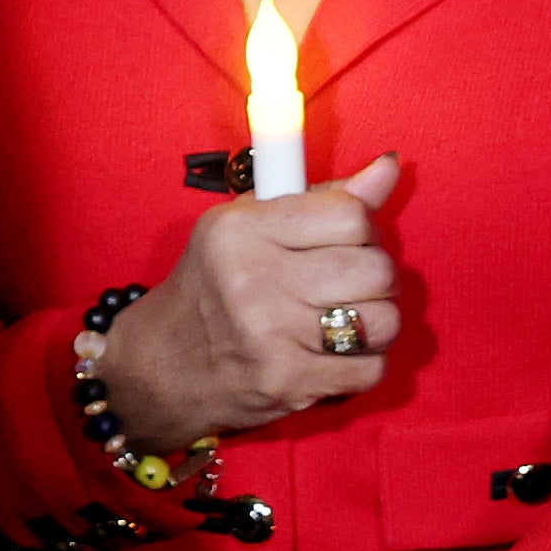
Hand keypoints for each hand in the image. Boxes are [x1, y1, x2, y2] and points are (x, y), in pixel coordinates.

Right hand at [94, 156, 402, 453]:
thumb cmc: (214, 287)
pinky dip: (363, 364)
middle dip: (375, 277)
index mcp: (242, 229)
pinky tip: (334, 356)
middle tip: (347, 285)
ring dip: (375, 323)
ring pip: (383, 320)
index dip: (362, 229)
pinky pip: (370, 369)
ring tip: (345, 321)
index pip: (350, 214)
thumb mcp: (249, 226)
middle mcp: (253, 278)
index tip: (344, 242)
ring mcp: (270, 334)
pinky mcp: (286, 381)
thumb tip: (389, 169)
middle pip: (375, 268)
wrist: (162, 367)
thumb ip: (323, 199)